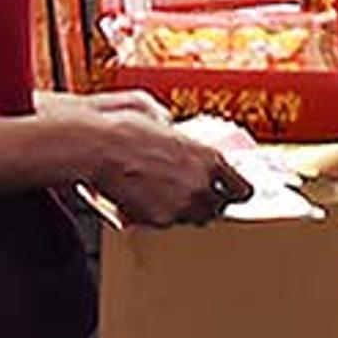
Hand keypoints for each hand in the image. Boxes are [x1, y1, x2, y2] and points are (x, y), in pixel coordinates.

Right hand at [39, 89, 248, 227]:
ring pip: (191, 218)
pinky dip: (160, 213)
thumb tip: (170, 128)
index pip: (239, 188)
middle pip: (216, 208)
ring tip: (168, 195)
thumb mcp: (161, 115)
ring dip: (185, 209)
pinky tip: (147, 198)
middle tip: (196, 192)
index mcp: (208, 158)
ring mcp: (180, 206)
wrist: (97, 147)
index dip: (237, 191)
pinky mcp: (157, 220)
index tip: (236, 192)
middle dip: (208, 201)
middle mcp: (200, 185)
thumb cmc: (125, 126)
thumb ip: (176, 130)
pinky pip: (166, 221)